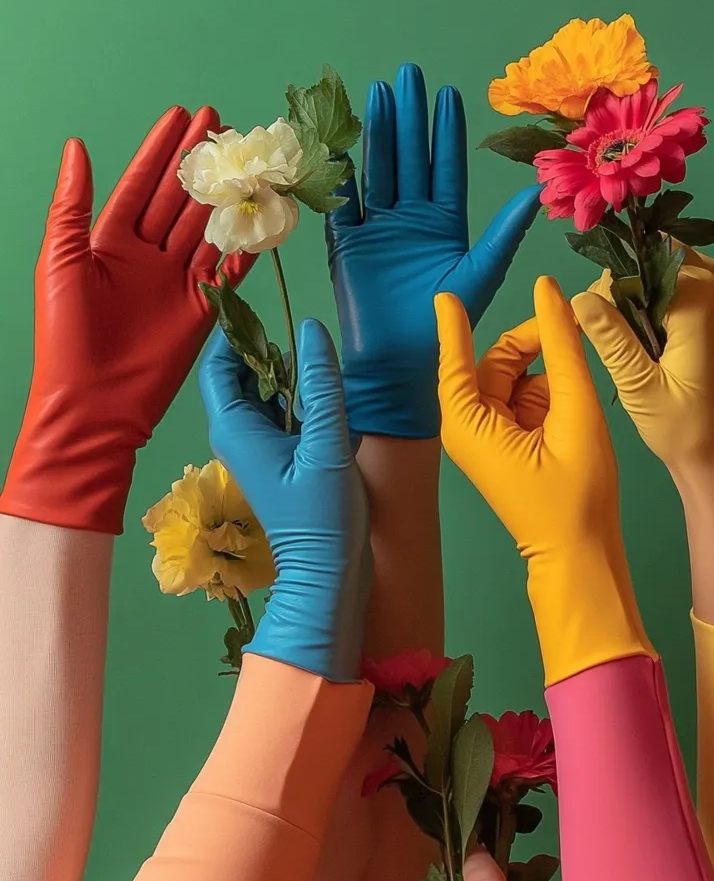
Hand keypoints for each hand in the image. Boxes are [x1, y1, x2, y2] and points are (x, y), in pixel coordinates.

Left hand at [0, 107, 252, 534]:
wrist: (95, 402)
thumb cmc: (67, 335)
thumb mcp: (60, 260)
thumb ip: (72, 204)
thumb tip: (78, 147)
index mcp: (109, 242)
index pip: (141, 185)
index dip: (161, 151)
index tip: (181, 116)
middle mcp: (147, 257)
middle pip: (179, 200)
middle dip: (199, 162)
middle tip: (221, 123)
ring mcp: (177, 282)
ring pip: (207, 228)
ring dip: (226, 194)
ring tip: (246, 159)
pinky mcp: (202, 309)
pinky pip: (228, 269)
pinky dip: (246, 245)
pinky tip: (262, 216)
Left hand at [199, 320, 370, 681]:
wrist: (329, 572)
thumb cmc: (323, 515)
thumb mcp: (327, 444)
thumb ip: (320, 384)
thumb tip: (310, 327)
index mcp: (235, 426)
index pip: (217, 364)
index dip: (235, 332)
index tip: (264, 308)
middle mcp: (238, 433)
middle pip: (242, 375)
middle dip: (270, 353)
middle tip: (306, 343)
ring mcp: (257, 446)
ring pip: (265, 393)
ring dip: (291, 378)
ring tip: (321, 372)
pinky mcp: (278, 458)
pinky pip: (282, 414)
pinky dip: (301, 401)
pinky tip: (328, 404)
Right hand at [326, 62, 540, 438]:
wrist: (401, 367)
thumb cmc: (445, 325)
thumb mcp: (481, 275)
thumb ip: (503, 234)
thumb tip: (536, 192)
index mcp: (444, 224)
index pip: (445, 168)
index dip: (445, 133)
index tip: (447, 94)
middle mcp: (411, 220)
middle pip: (408, 159)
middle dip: (408, 118)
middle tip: (407, 75)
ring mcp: (378, 230)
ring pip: (377, 172)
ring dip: (377, 135)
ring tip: (378, 94)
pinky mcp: (347, 246)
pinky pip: (344, 205)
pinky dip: (341, 178)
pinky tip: (340, 146)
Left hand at [436, 278, 651, 684]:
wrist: (580, 552)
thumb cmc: (574, 493)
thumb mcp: (575, 411)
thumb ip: (563, 347)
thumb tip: (549, 292)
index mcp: (469, 423)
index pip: (455, 361)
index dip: (455, 326)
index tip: (447, 293)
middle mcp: (469, 426)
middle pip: (494, 362)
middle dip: (533, 346)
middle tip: (572, 330)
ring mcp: (487, 435)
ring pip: (514, 377)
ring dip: (546, 372)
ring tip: (578, 389)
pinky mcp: (505, 441)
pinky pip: (523, 399)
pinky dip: (549, 393)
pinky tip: (572, 408)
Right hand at [571, 251, 713, 480]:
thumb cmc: (683, 425)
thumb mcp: (638, 384)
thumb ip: (610, 337)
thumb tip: (578, 296)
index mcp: (698, 295)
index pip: (635, 260)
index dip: (606, 286)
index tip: (590, 322)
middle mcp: (712, 280)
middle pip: (644, 257)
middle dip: (616, 289)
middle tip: (604, 337)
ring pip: (651, 269)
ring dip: (627, 299)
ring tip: (620, 344)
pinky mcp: (708, 303)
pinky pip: (663, 285)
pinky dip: (642, 306)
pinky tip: (634, 342)